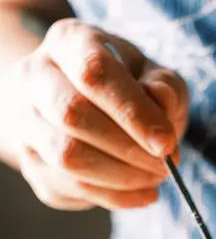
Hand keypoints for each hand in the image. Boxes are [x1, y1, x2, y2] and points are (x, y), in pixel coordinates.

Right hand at [15, 19, 188, 209]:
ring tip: (155, 179)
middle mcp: (35, 77)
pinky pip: (70, 188)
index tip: (166, 143)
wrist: (76, 100)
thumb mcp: (152, 75)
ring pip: (67, 157)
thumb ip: (165, 87)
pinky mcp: (31, 163)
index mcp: (68, 42)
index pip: (93, 71)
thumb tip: (160, 101)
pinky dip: (114, 197)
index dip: (132, 111)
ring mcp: (26, 122)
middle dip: (128, 148)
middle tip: (165, 166)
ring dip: (121, 177)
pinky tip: (142, 193)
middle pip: (72, 114)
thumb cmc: (125, 86)